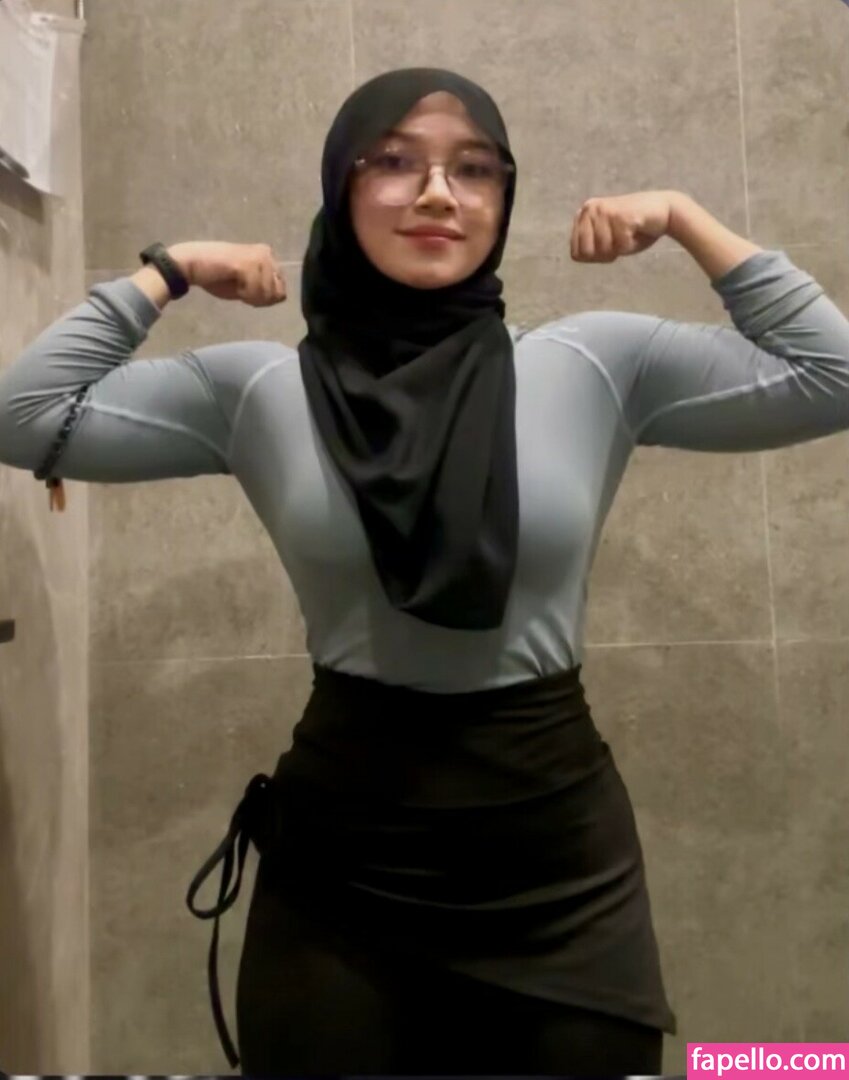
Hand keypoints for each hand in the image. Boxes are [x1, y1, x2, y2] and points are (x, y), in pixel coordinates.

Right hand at [168, 241, 286, 305]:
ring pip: (267, 294)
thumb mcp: (248, 286)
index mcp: (268, 256)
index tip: (247, 292)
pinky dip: (245, 295)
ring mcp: (258, 257)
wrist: (191, 265)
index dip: (264, 299)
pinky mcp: (248, 263)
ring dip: (250, 297)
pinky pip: (256, 292)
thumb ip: (266, 290)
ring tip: (235, 285)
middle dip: (259, 298)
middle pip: (277, 293)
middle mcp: (267, 253)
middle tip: (240, 289)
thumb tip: (282, 297)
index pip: (281, 290)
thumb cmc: (217, 276)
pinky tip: (234, 285)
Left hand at [570, 190, 677, 262]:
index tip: (609, 247)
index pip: (576, 254)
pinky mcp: (620, 216)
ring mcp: (604, 211)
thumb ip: (589, 245)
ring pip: (604, 250)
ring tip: (629, 233)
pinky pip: (621, 247)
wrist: (664, 211)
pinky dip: (631, 246)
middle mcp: (589, 209)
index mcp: (583, 214)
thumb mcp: (606, 239)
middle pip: (587, 253)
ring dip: (620, 249)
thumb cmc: (635, 230)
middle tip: (620, 241)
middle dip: (605, 255)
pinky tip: (637, 231)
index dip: (594, 258)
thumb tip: (576, 256)